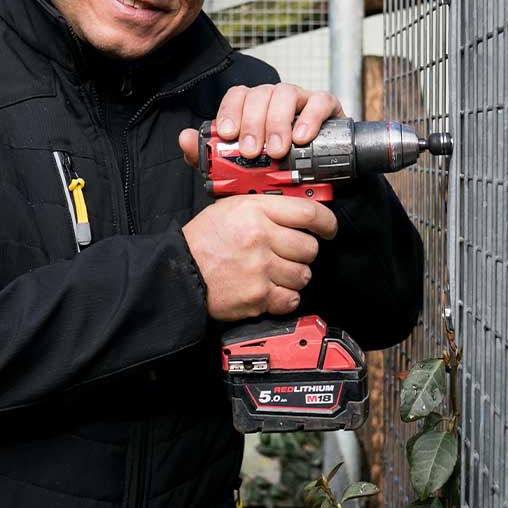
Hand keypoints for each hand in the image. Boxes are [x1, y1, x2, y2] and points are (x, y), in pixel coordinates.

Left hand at [177, 83, 343, 166]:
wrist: (316, 183)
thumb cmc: (277, 171)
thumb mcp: (241, 169)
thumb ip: (210, 156)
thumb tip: (185, 139)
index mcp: (253, 107)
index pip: (237, 95)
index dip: (230, 111)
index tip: (228, 135)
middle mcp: (275, 99)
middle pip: (260, 94)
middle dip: (253, 123)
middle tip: (253, 152)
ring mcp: (301, 100)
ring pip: (285, 93)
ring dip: (278, 122)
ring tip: (277, 150)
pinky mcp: (327, 108)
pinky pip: (319, 101)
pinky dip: (310, 117)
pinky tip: (303, 138)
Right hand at [180, 195, 338, 320]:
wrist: (179, 273)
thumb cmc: (202, 241)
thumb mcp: (230, 208)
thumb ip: (264, 208)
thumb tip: (297, 213)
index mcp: (254, 210)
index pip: (308, 213)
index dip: (327, 223)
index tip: (329, 229)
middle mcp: (260, 237)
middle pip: (310, 248)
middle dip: (304, 254)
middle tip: (289, 255)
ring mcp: (260, 268)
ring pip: (303, 275)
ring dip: (294, 277)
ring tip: (276, 274)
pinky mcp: (258, 295)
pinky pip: (290, 299)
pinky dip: (285, 298)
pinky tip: (271, 290)